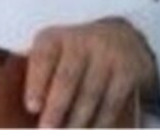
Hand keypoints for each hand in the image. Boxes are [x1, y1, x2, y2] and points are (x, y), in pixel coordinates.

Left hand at [23, 18, 158, 127]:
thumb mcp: (55, 56)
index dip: (36, 83)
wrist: (123, 40)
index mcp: (54, 38)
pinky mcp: (128, 69)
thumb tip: (34, 115)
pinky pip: (112, 102)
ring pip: (90, 93)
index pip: (43, 57)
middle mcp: (81, 40)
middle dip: (56, 109)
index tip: (32, 107)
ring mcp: (107, 53)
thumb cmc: (76, 57)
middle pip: (67, 78)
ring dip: (78, 121)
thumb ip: (41, 80)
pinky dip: (101, 122)